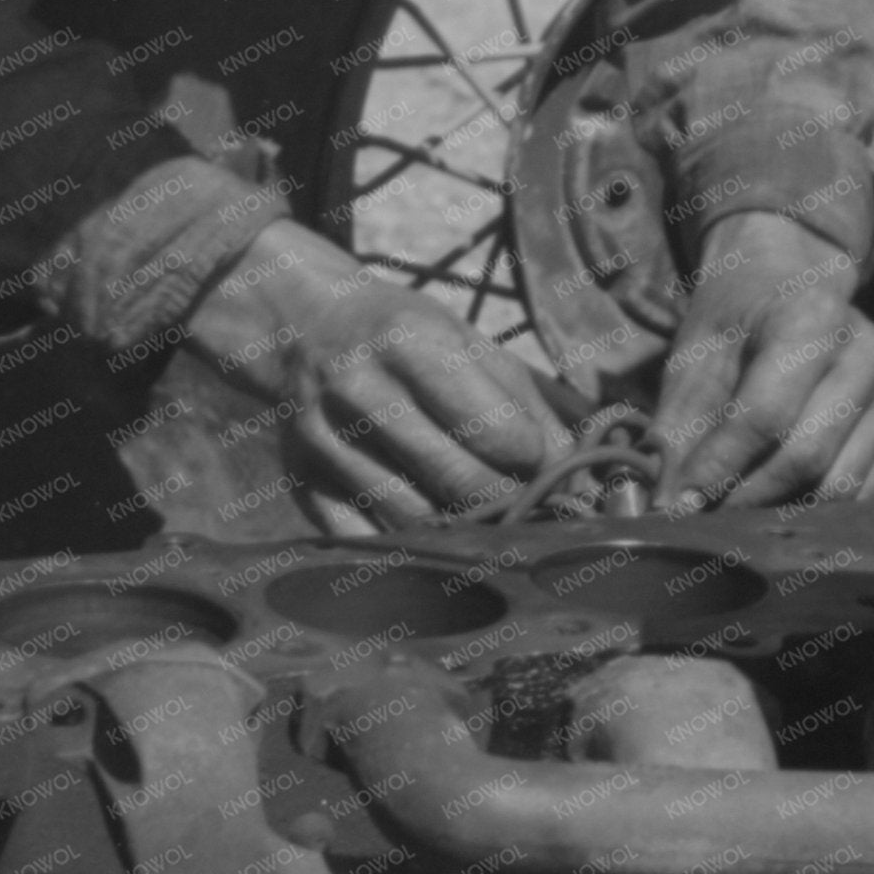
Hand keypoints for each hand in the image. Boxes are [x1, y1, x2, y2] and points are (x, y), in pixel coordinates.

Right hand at [183, 221, 571, 529]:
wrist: (301, 326)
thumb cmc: (403, 334)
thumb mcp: (467, 342)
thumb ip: (524, 402)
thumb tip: (573, 470)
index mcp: (408, 342)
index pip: (493, 429)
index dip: (532, 457)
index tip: (544, 462)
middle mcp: (358, 390)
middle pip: (457, 481)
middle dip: (506, 501)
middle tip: (527, 502)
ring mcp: (323, 441)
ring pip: (416, 519)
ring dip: (462, 529)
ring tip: (483, 514)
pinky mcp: (301, 482)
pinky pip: (368, 540)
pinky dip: (408, 546)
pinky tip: (431, 528)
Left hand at [653, 211, 873, 512]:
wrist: (794, 279)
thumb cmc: (737, 313)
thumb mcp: (694, 351)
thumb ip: (679, 424)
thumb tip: (667, 504)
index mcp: (813, 316)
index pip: (766, 414)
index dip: (720, 466)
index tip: (680, 501)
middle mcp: (868, 349)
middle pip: (807, 456)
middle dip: (747, 496)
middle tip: (704, 514)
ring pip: (841, 483)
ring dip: (782, 510)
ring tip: (736, 507)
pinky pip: (864, 487)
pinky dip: (816, 507)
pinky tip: (776, 499)